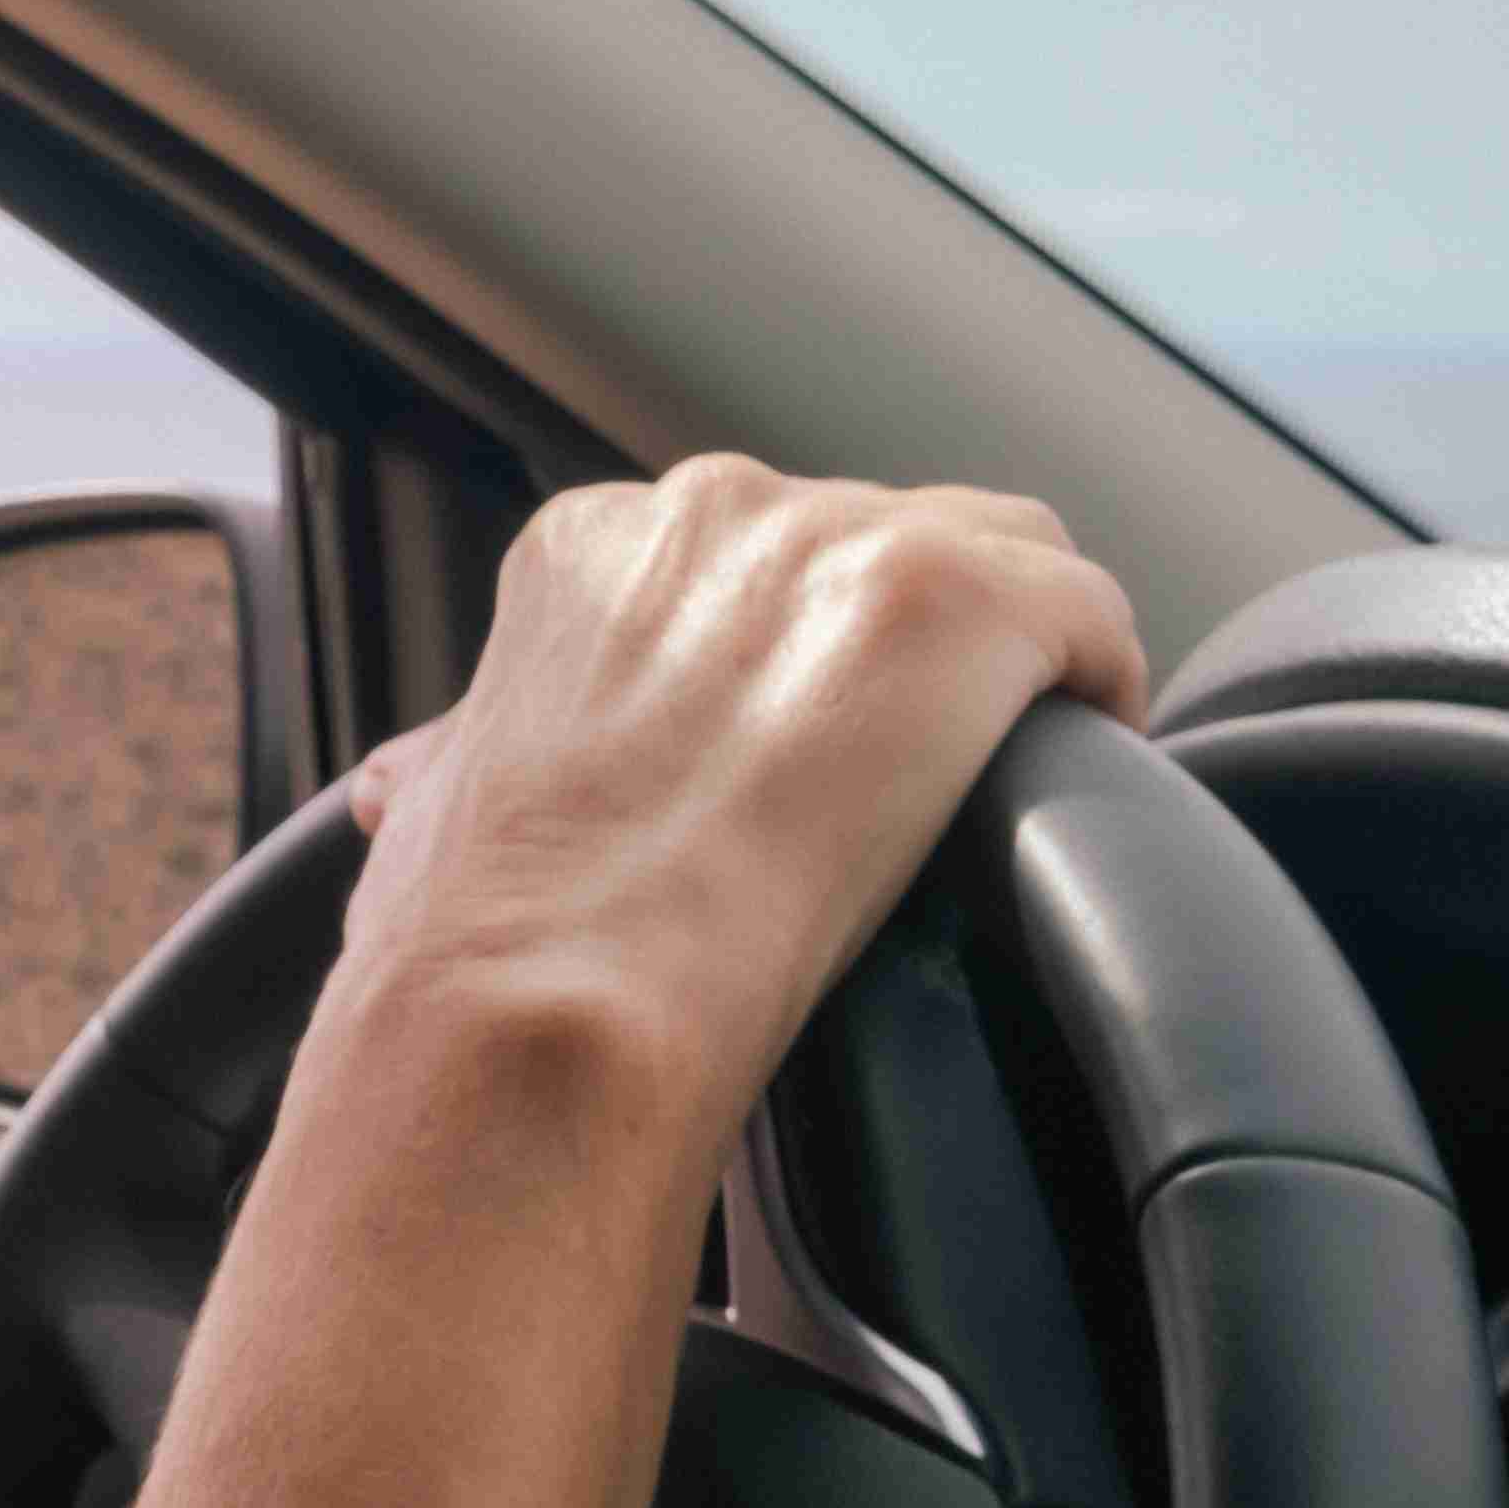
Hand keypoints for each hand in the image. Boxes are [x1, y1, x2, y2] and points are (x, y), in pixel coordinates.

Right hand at [329, 454, 1147, 1160]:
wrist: (544, 995)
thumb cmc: (477, 935)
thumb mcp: (439, 805)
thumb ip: (456, 758)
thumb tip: (409, 784)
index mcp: (588, 548)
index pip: (755, 548)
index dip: (804, 648)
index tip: (813, 744)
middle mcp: (713, 512)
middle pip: (886, 531)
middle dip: (912, 644)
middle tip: (920, 776)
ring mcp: (840, 545)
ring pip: (1006, 553)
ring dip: (1016, 654)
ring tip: (1020, 771)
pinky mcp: (959, 604)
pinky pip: (1090, 615)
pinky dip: (1100, 687)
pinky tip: (1088, 770)